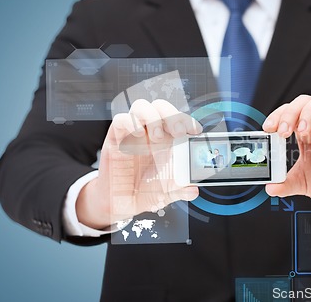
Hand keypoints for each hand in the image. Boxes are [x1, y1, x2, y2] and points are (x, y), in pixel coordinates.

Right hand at [76, 99, 201, 229]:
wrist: (121, 204)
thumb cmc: (146, 193)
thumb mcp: (167, 193)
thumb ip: (181, 190)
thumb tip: (194, 190)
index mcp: (168, 141)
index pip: (178, 119)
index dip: (188, 120)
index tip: (196, 131)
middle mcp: (150, 134)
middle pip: (161, 107)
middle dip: (172, 115)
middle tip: (178, 132)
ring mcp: (132, 134)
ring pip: (141, 107)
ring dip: (152, 117)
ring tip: (157, 137)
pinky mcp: (115, 139)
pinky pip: (120, 120)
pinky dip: (130, 122)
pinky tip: (137, 136)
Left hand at [263, 94, 310, 217]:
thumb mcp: (304, 183)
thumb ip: (286, 184)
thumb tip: (270, 188)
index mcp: (305, 132)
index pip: (288, 111)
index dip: (277, 115)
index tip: (267, 129)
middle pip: (303, 101)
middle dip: (289, 113)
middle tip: (282, 132)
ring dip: (308, 113)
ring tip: (302, 132)